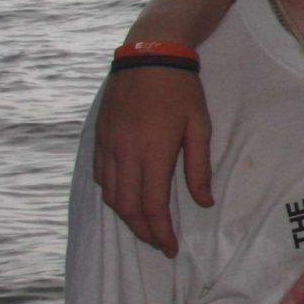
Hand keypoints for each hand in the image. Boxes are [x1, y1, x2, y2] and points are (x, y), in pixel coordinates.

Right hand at [93, 63, 214, 255]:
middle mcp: (125, 153)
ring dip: (126, 215)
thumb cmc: (181, 90)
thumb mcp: (199, 126)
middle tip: (160, 243)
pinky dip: (113, 194)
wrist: (149, 56)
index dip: (160, 231)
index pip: (152, 205)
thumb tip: (204, 202)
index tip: (171, 247)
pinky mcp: (99, 137)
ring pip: (110, 194)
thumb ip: (199, 167)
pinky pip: (101, 176)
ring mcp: (108, 145)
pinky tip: (127, 197)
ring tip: (146, 225)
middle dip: (143, 231)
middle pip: (127, 207)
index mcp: (153, 152)